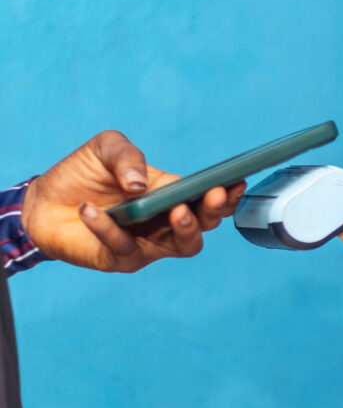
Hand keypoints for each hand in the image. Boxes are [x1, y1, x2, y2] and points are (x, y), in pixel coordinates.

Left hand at [21, 130, 246, 272]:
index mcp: (172, 193)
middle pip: (206, 224)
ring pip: (184, 246)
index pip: (209, 196)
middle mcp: (167, 221)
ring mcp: (149, 243)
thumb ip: (126, 155)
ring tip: (176, 210)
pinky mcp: (121, 258)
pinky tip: (90, 211)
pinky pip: (124, 247)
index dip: (227, 192)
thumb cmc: (82, 174)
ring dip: (187, 229)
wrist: (42, 202)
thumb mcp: (104, 148)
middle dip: (214, 210)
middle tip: (213, 194)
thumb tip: (141, 184)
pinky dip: (108, 229)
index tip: (236, 181)